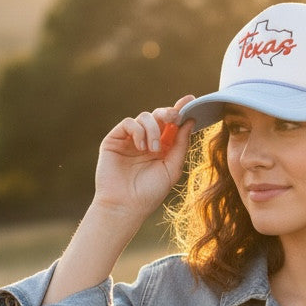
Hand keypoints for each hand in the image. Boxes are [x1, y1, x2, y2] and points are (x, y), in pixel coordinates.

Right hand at [93, 96, 194, 217]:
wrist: (126, 206)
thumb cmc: (150, 192)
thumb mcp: (172, 168)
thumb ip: (180, 145)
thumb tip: (189, 121)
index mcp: (163, 147)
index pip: (172, 124)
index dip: (181, 110)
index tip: (191, 99)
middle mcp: (147, 140)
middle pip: (159, 115)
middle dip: (168, 112)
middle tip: (174, 117)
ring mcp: (130, 139)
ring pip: (145, 117)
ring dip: (153, 129)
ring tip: (153, 149)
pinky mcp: (114, 139)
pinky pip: (129, 123)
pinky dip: (138, 131)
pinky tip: (141, 146)